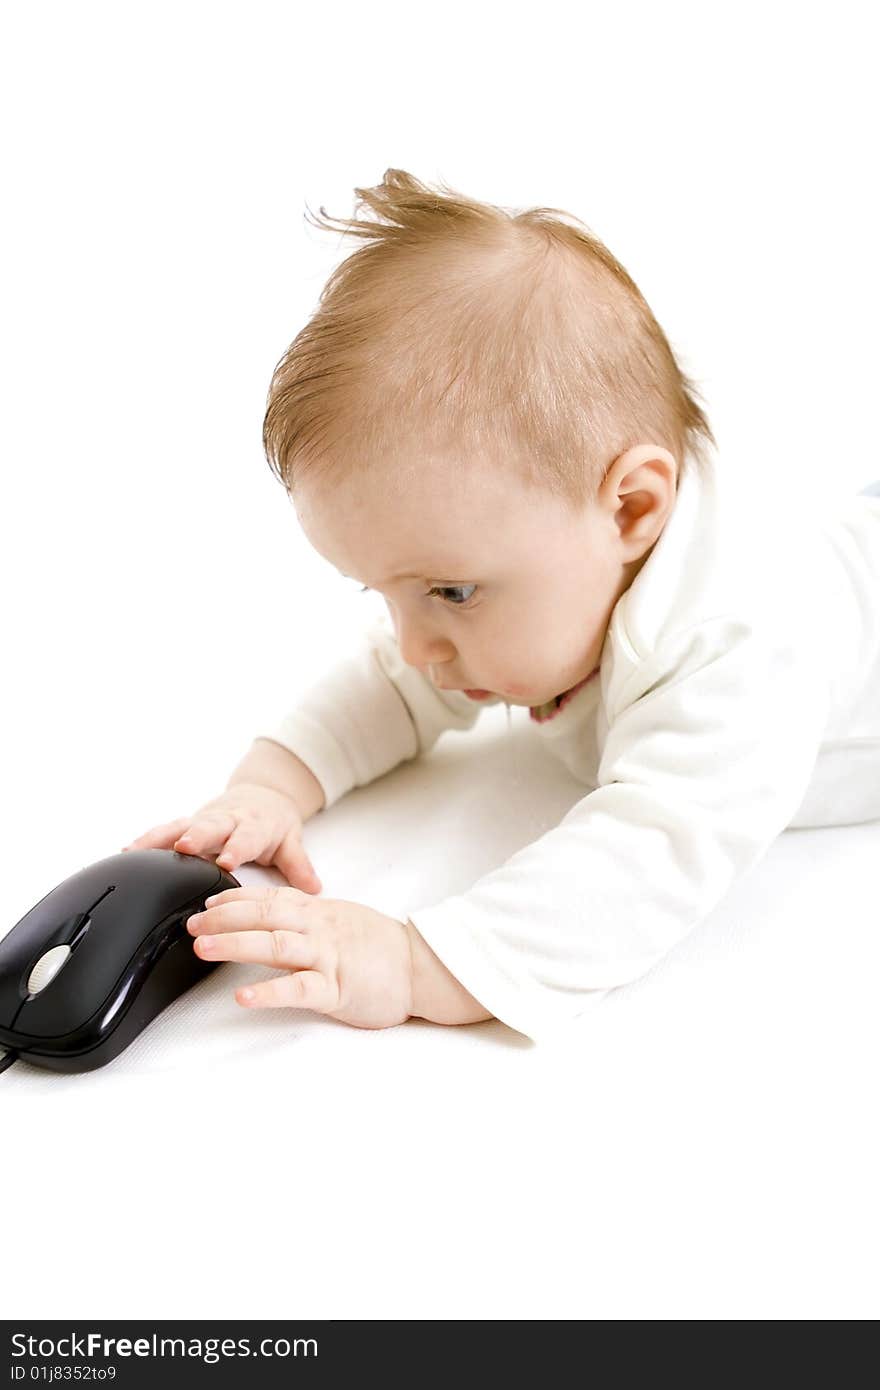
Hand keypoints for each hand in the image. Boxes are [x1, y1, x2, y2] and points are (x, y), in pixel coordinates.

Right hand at [121, 783, 320, 892]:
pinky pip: (165, 829)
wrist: (263, 795)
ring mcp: (205, 820)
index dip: (236, 848)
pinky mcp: (189, 822)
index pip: (246, 837)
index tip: (227, 861)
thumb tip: (315, 889)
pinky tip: (128, 851)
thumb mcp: (290, 841)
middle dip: (197, 837)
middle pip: (210, 827)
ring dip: (161, 838)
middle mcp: (226, 820)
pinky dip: (147, 840)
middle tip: (184, 847)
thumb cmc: (273, 823)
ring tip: (139, 852)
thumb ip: (299, 865)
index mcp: (253, 826)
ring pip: (180, 826)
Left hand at [185, 884, 412, 1028]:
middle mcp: (318, 928)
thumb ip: (308, 918)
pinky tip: (243, 997)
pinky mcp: (336, 988)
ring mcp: (327, 956)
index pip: (270, 897)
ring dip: (235, 944)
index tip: (206, 901)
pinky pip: (298, 989)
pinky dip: (269, 992)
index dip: (235, 898)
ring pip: (275, 944)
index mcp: (318, 912)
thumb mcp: (341, 921)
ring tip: (203, 948)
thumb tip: (274, 918)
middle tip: (190, 923)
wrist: (423, 967)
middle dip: (223, 917)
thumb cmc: (381, 948)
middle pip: (264, 915)